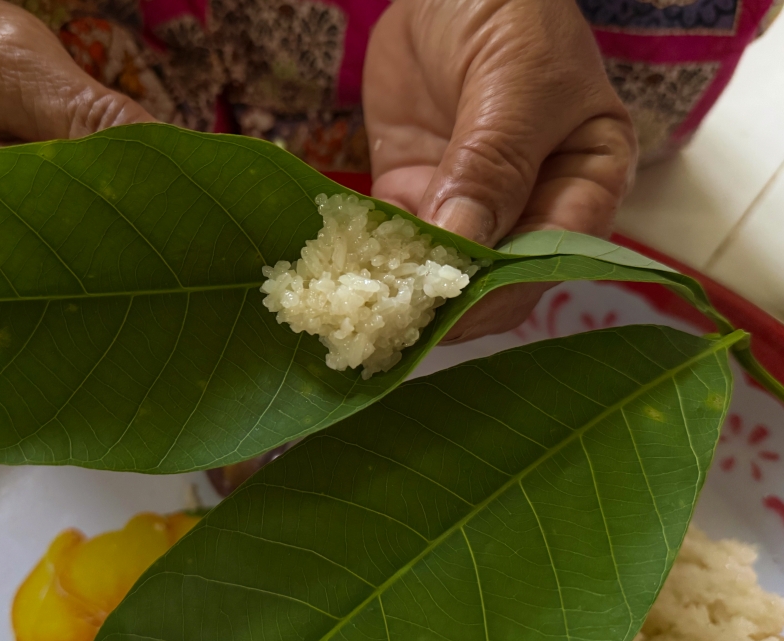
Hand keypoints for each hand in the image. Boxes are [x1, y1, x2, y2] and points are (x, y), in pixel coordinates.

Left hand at [363, 0, 636, 341]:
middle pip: (493, 278)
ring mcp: (468, 199)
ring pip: (439, 266)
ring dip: (401, 288)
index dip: (502, 293)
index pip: (550, 260)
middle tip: (392, 321)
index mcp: (585, 183)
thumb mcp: (516, 83)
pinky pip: (392, 235)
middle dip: (446, 301)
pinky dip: (369, 254)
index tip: (448, 310)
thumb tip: (461, 249)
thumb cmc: (512, 10)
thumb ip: (493, 166)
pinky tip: (341, 273)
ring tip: (359, 310)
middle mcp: (531, 204)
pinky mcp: (415, 187)